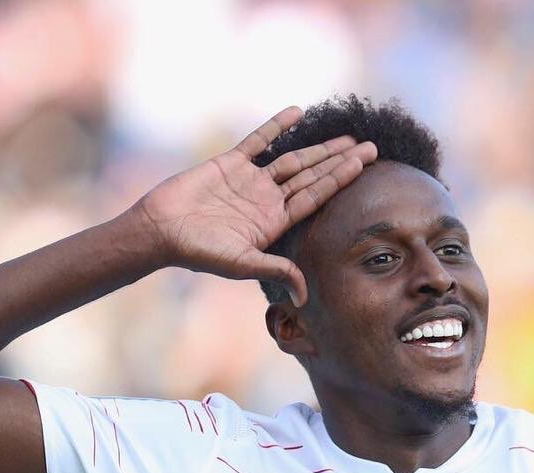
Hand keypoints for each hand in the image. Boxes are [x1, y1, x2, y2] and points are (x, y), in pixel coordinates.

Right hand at [131, 105, 376, 306]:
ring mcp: (250, 182)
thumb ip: (276, 271)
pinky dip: (277, 127)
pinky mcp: (230, 164)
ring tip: (347, 136)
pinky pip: (259, 141)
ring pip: (292, 159)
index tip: (364, 165)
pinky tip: (298, 113)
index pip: (314, 198)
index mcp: (274, 223)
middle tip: (372, 147)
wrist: (162, 230)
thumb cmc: (199, 252)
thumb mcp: (242, 264)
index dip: (340, 180)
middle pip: (312, 177)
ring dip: (319, 147)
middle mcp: (267, 201)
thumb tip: (304, 298)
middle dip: (341, 162)